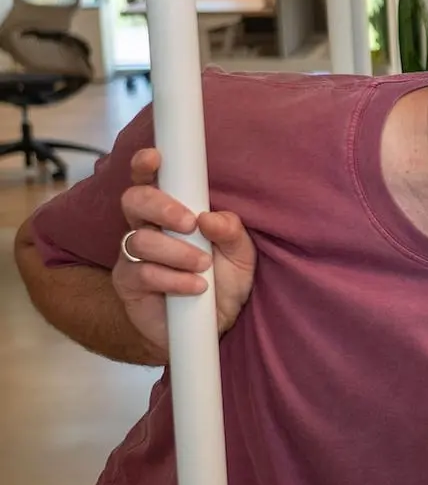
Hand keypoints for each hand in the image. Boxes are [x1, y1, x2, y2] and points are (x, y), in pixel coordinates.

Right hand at [112, 148, 256, 356]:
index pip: (152, 182)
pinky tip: (194, 288)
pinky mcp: (129, 283)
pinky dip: (172, 279)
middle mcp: (148, 229)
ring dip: (176, 252)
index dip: (146, 166)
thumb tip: (211, 218)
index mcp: (173, 214)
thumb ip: (232, 233)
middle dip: (160, 206)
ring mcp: (134, 256)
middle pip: (134, 201)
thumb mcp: (240, 257)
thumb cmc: (224, 283)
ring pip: (140, 240)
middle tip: (188, 223)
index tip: (155, 157)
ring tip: (202, 267)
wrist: (213, 327)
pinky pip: (142, 273)